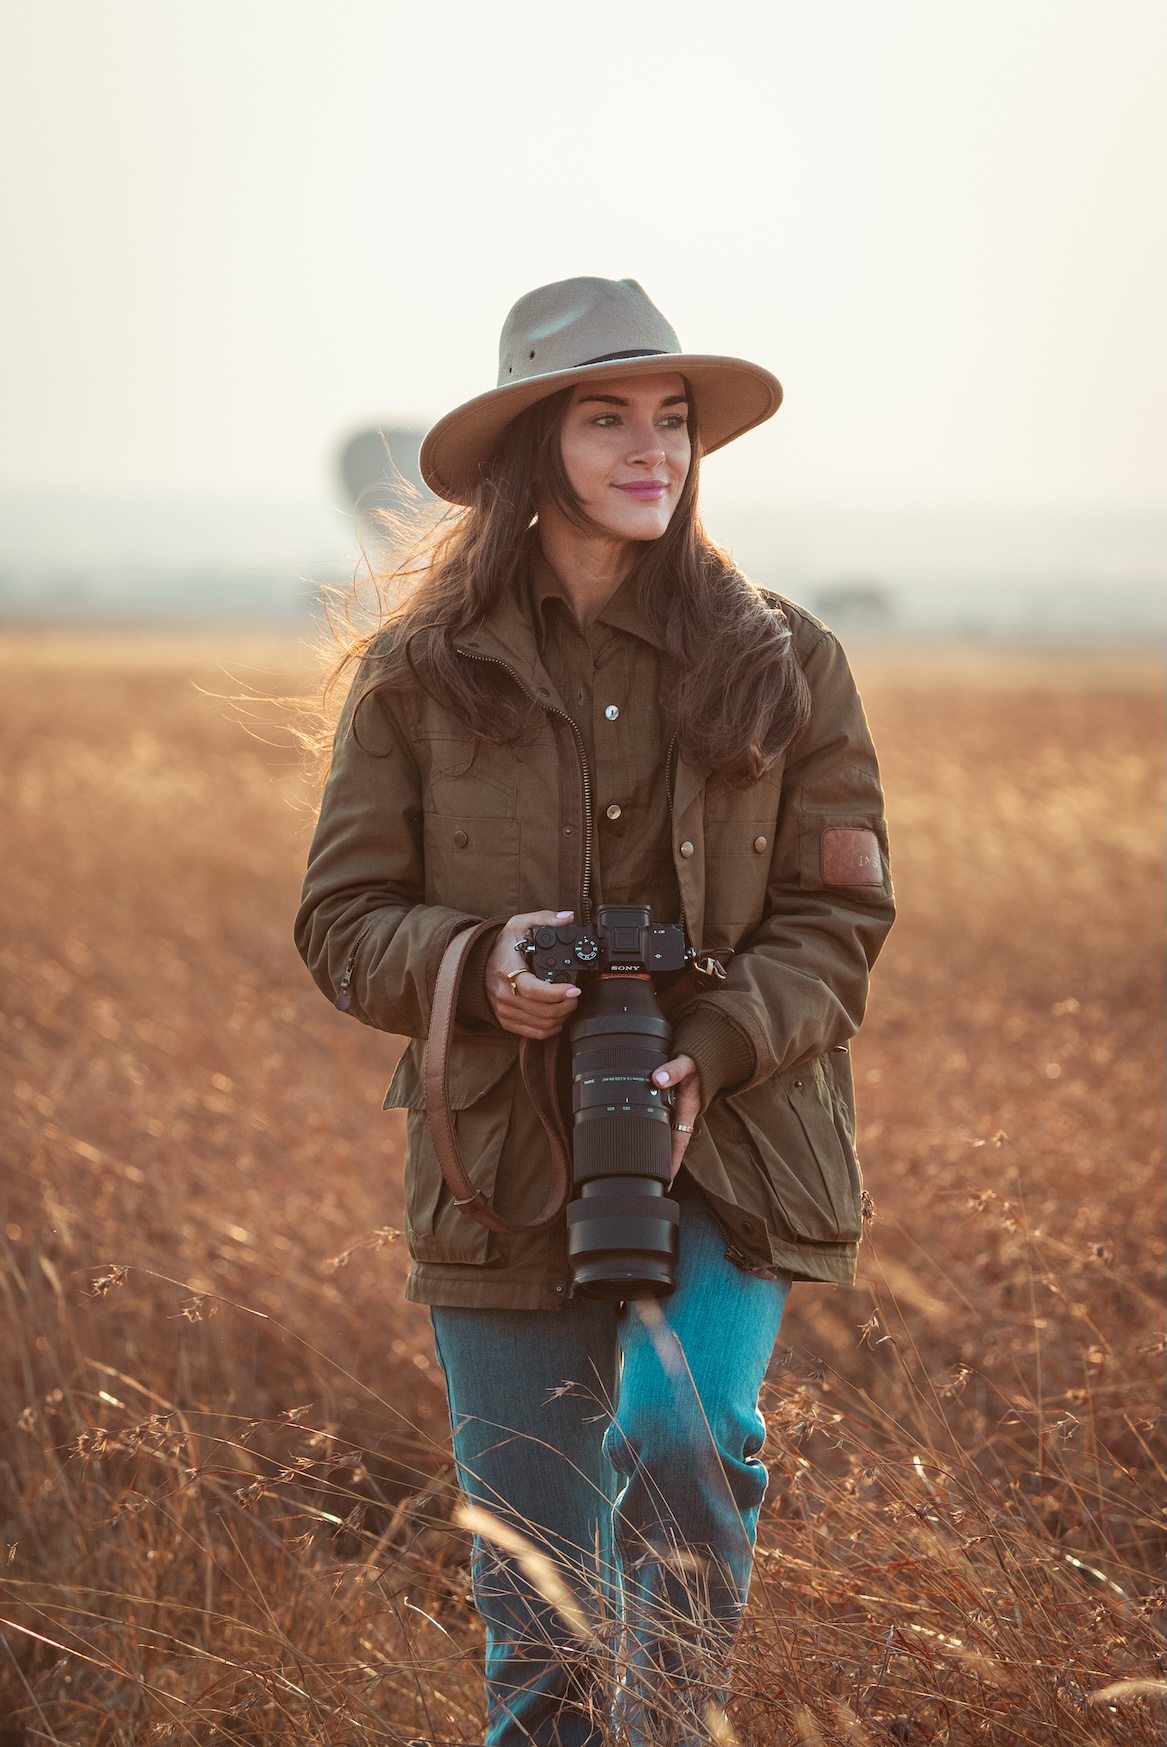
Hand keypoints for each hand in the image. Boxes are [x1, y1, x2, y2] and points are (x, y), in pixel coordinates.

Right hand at [486, 911, 582, 1040]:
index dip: (557, 993)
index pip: (534, 990)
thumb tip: (568, 917)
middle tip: (576, 995)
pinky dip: (551, 1029)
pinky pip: (533, 1033)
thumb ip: (545, 918)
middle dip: (567, 1005)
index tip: (575, 989)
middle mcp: (504, 995)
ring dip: (561, 1018)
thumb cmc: (502, 944)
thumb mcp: (520, 924)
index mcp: (507, 971)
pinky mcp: (506, 1020)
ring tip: (568, 1004)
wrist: (477, 961)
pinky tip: (558, 1017)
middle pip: (543, 1011)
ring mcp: (504, 1010)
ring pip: (541, 1025)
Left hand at [653, 1054, 700, 1183]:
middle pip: (670, 1146)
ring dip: (656, 1151)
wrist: (707, 1056)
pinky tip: (638, 1139)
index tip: (667, 1181)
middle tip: (647, 1183)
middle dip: (661, 1165)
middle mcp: (681, 1115)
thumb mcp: (687, 1064)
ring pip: (664, 1136)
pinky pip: (660, 1124)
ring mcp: (676, 1112)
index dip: (673, 1162)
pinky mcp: (670, 1106)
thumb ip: (673, 1070)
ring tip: (640, 1170)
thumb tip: (658, 1079)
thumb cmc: (699, 1062)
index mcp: (686, 1110)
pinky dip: (650, 1132)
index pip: (679, 1143)